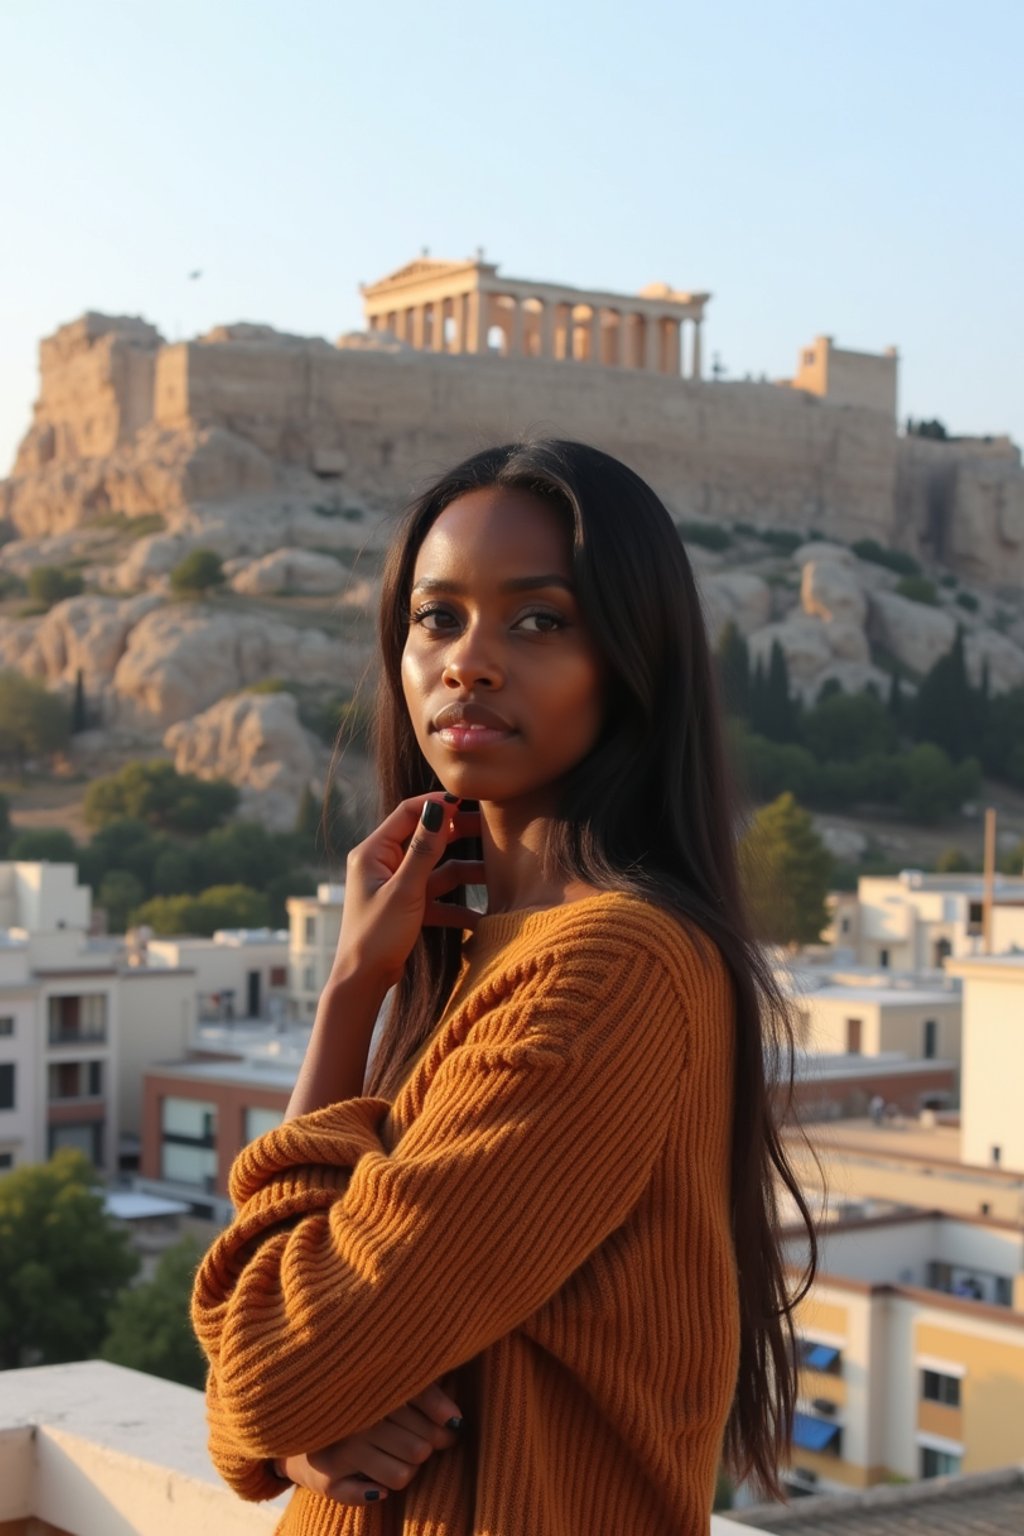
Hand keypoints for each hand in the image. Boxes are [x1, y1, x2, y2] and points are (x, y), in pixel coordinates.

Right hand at [275, 1382, 463, 1504]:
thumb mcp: (383, 1388)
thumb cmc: (354, 1404)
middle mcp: (354, 1419)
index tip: (454, 1423)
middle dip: (428, 1447)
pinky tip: (376, 1480)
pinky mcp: (328, 1481)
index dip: (444, 1415)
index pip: (420, 1398)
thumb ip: (423, 1393)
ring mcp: (339, 1450)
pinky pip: (376, 1494)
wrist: (294, 1426)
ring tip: (397, 1457)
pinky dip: (382, 1490)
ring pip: (404, 1475)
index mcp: (369, 1387)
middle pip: (420, 1447)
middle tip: (421, 1442)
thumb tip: (457, 1420)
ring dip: (408, 1470)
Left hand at [335, 794, 482, 992]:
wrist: (362, 982)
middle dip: (458, 835)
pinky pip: (436, 897)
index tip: (468, 800)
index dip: (437, 805)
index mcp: (373, 852)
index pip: (408, 813)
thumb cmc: (376, 935)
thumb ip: (423, 849)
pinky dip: (456, 906)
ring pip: (437, 870)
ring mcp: (396, 886)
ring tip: (495, 873)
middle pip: (426, 838)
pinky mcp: (406, 907)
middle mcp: (383, 864)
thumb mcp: (405, 890)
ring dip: (464, 873)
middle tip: (491, 830)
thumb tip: (439, 808)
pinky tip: (480, 918)